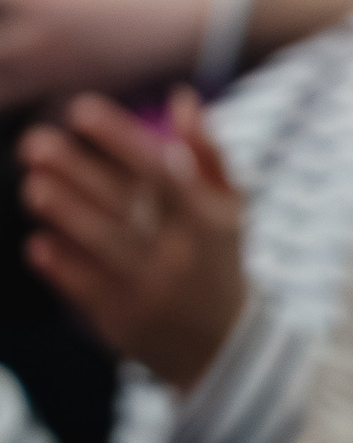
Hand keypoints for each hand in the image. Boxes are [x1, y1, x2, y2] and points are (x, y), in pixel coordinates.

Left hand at [20, 86, 246, 389]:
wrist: (221, 345)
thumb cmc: (217, 259)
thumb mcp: (230, 208)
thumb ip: (208, 153)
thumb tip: (183, 97)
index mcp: (206, 219)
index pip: (161, 171)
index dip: (119, 139)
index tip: (81, 109)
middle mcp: (179, 252)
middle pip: (124, 206)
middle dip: (78, 173)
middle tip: (34, 141)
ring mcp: (150, 288)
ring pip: (103, 247)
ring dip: (67, 215)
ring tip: (33, 184)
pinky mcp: (122, 320)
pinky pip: (87, 290)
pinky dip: (62, 268)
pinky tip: (37, 244)